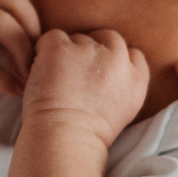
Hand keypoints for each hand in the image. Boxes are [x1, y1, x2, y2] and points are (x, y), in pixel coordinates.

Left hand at [20, 27, 148, 143]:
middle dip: (93, 49)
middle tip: (75, 70)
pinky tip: (41, 69)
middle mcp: (117, 61)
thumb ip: (122, 86)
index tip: (99, 72)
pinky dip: (44, 49)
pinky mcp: (61, 48)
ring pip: (79, 37)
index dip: (114, 59)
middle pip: (109, 38)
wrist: (64, 140)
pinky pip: (53, 36)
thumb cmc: (86, 136)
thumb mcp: (122, 112)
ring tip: (56, 77)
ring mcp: (89, 51)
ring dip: (68, 52)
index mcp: (136, 79)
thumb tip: (106, 72)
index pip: (133, 53)